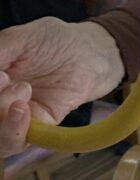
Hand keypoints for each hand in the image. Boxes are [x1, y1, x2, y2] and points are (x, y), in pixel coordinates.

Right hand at [0, 19, 123, 156]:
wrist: (91, 50)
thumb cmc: (56, 41)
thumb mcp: (18, 38)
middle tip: (4, 77)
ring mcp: (14, 115)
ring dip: (0, 116)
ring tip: (21, 89)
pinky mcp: (38, 125)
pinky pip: (17, 141)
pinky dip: (14, 129)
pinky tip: (22, 108)